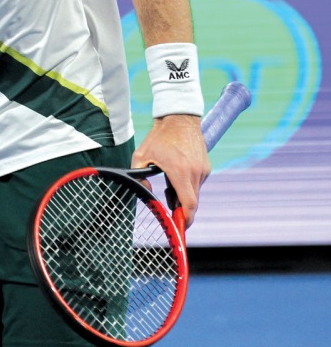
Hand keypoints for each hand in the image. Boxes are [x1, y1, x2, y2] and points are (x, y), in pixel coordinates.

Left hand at [132, 113, 211, 227]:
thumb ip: (139, 176)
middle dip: (181, 209)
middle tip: (170, 212)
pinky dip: (188, 186)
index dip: (185, 218)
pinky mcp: (206, 167)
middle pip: (192, 202)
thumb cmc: (158, 138)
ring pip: (194, 193)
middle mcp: (195, 172)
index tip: (180, 227)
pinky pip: (197, 183)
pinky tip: (176, 177)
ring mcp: (203, 170)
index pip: (188, 203)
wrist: (179, 119)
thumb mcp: (141, 156)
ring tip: (168, 187)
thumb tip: (145, 193)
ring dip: (183, 196)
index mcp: (180, 171)